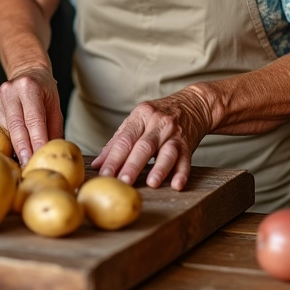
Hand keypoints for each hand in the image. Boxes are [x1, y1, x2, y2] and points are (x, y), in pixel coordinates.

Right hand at [0, 67, 63, 165]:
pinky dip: (7, 140)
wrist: (27, 70)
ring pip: (6, 130)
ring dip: (14, 147)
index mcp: (29, 87)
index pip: (34, 120)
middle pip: (16, 127)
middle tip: (27, 168)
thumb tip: (52, 152)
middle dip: (23, 150)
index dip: (36, 141)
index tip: (39, 159)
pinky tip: (14, 147)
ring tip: (22, 161)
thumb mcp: (55, 105)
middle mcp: (11, 91)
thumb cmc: (44, 90)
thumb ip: (54, 129)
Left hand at [90, 88, 212, 189]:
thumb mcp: (137, 120)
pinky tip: (177, 185)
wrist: (192, 104)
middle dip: (132, 165)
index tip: (104, 174)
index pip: (124, 139)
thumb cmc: (159, 115)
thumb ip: (117, 142)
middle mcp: (158, 124)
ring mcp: (174, 134)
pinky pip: (185, 160)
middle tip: (122, 182)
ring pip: (167, 152)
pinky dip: (181, 173)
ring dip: (159, 169)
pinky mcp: (188, 144)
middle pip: (144, 146)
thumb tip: (97, 164)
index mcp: (141, 116)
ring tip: (151, 183)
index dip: (113, 157)